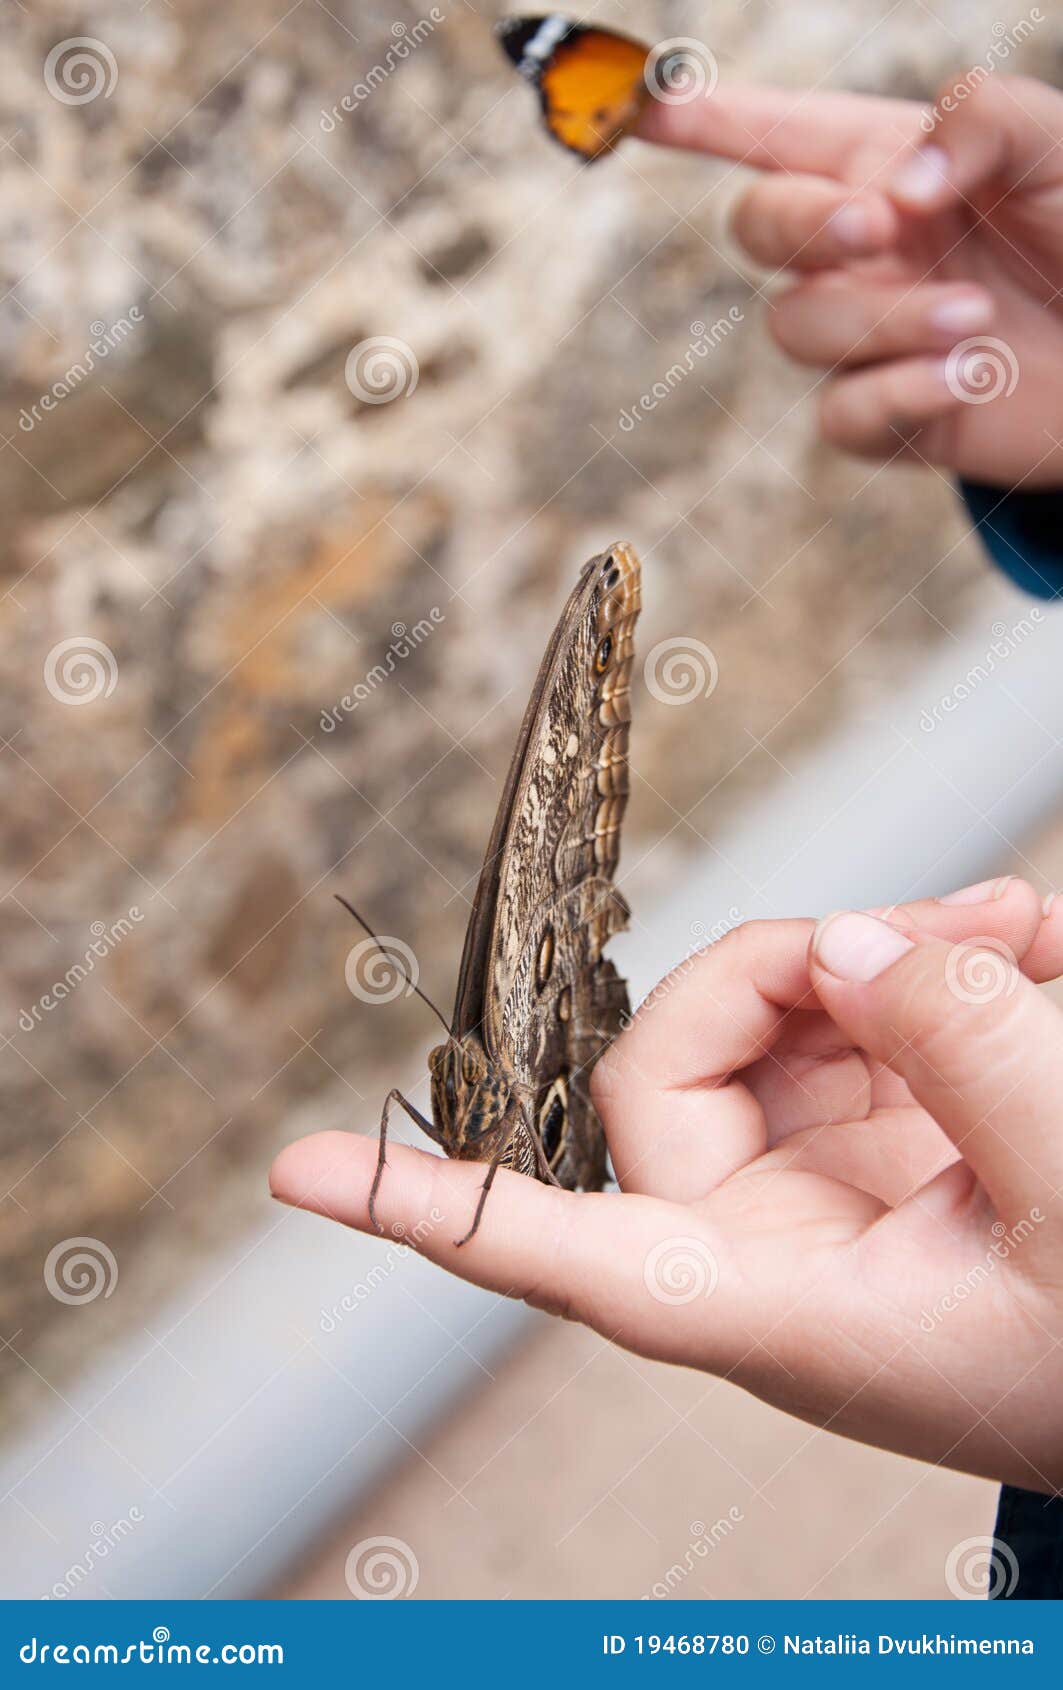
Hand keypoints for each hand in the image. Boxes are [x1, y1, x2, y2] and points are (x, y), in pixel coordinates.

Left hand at [271, 878, 1062, 1492]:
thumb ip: (963, 1055)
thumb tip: (857, 946)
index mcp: (779, 1303)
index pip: (559, 1251)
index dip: (424, 1209)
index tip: (294, 1174)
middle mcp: (780, 1240)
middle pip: (669, 1070)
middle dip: (790, 967)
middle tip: (960, 930)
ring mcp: (834, 1186)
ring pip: (771, 1026)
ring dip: (891, 956)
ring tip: (1021, 933)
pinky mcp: (896, 1142)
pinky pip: (865, 1026)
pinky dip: (941, 973)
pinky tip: (1028, 950)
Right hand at [635, 76, 1062, 483]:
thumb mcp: (1054, 142)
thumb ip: (978, 122)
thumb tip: (893, 189)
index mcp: (884, 166)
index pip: (773, 135)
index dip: (703, 118)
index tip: (646, 104)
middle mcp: (858, 249)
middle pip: (758, 228)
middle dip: (801, 224)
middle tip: (877, 226)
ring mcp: (864, 335)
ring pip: (796, 328)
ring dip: (880, 319)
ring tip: (977, 321)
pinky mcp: (887, 419)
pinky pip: (841, 415)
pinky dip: (899, 394)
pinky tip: (969, 379)